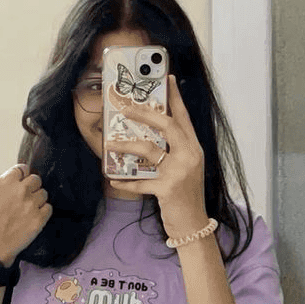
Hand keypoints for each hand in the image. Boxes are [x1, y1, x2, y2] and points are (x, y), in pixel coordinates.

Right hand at [0, 143, 52, 264]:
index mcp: (7, 180)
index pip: (23, 169)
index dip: (18, 179)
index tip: (12, 191)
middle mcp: (21, 190)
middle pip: (36, 180)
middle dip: (29, 188)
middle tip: (18, 202)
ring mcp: (31, 205)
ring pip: (43, 193)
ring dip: (36, 200)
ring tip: (23, 211)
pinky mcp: (40, 219)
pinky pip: (49, 208)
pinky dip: (42, 213)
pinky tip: (30, 218)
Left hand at [108, 75, 209, 239]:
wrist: (193, 225)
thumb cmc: (185, 196)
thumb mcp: (185, 169)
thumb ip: (172, 152)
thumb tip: (146, 136)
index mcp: (194, 148)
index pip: (184, 117)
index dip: (176, 97)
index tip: (168, 78)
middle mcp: (190, 155)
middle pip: (167, 125)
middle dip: (144, 113)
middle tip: (125, 106)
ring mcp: (180, 171)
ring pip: (149, 149)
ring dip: (126, 144)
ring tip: (110, 143)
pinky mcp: (168, 188)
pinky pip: (140, 180)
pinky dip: (125, 181)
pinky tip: (114, 180)